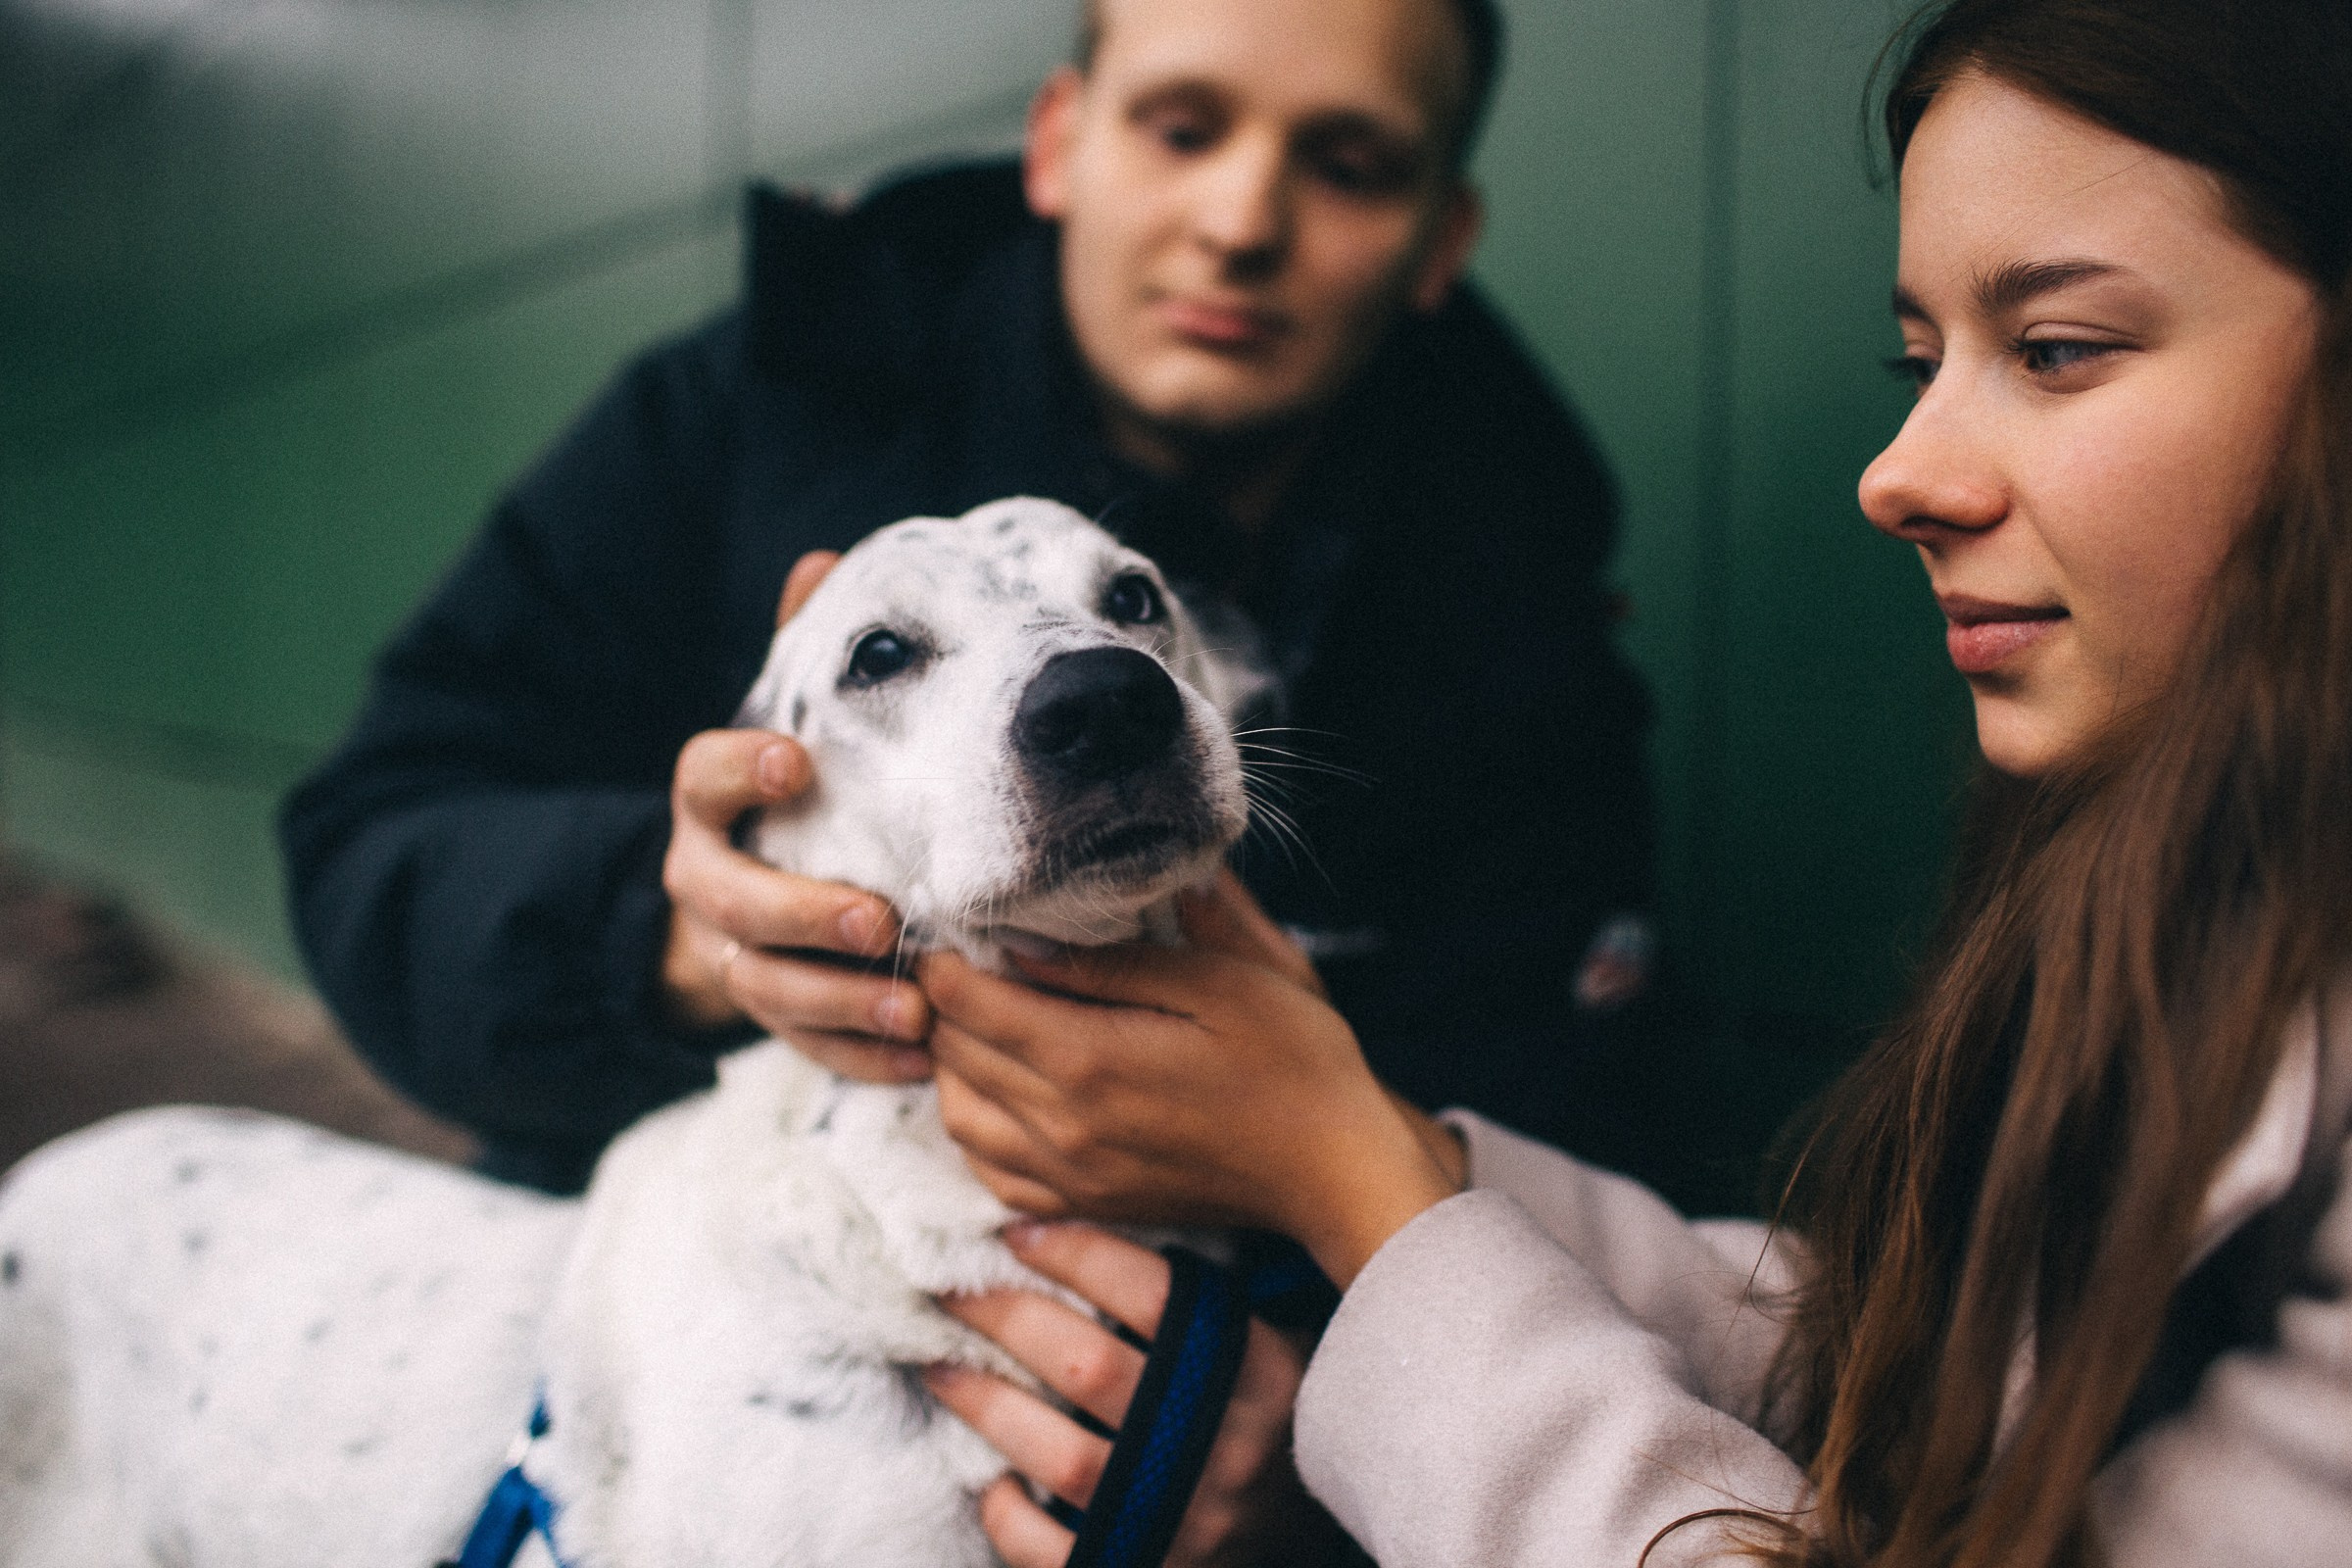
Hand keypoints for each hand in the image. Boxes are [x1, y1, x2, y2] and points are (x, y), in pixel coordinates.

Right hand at [658, 551, 934, 1082]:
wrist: (753, 898)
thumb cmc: (802, 795)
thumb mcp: (796, 719)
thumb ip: (808, 655)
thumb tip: (824, 562)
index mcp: (713, 801)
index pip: (704, 775)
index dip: (741, 769)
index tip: (796, 761)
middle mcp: (707, 879)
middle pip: (735, 902)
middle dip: (804, 915)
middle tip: (876, 922)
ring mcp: (733, 954)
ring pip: (765, 987)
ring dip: (840, 1003)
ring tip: (913, 1012)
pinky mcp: (770, 1016)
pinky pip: (805, 1047)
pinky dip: (861, 1057)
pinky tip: (921, 1061)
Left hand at [921, 882, 1462, 1285]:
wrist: (1336, 1169)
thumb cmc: (1295, 1061)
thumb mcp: (1222, 981)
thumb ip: (1118, 959)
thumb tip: (1027, 937)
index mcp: (1093, 1060)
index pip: (969, 1004)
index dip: (944, 960)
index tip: (949, 927)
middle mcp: (1065, 1126)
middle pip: (952, 1055)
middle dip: (945, 1003)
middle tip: (964, 959)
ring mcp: (1072, 1175)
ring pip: (958, 1116)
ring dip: (953, 1064)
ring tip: (984, 1020)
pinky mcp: (1087, 1205)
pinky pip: (991, 1171)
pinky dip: (978, 1126)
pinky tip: (1006, 1091)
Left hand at [924, 1222, 1338, 1566]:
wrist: (1309, 1544)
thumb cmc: (1274, 1426)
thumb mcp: (1274, 1352)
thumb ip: (1204, 1304)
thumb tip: (1092, 1225)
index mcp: (1261, 1374)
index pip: (1157, 1295)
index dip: (1079, 1254)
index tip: (1015, 1233)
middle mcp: (1225, 1446)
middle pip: (1090, 1368)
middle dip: (1005, 1318)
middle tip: (948, 1288)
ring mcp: (1186, 1521)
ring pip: (1062, 1456)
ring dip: (985, 1403)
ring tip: (939, 1365)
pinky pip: (1057, 1552)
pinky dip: (1011, 1515)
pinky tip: (989, 1480)